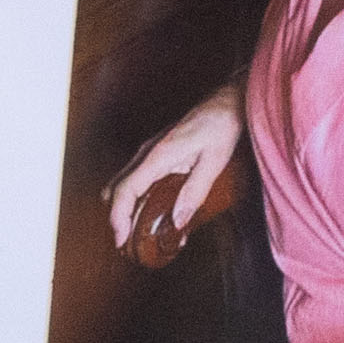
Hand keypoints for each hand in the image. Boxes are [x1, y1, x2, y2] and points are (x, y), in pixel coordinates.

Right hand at [106, 86, 244, 252]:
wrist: (226, 101)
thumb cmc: (221, 125)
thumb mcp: (214, 162)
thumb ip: (195, 192)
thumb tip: (177, 221)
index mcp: (159, 156)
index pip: (126, 190)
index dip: (118, 216)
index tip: (119, 238)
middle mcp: (148, 153)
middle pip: (117, 188)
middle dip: (117, 216)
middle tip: (126, 241)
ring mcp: (150, 152)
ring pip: (123, 183)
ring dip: (124, 207)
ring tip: (137, 231)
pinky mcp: (157, 153)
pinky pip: (136, 178)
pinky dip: (135, 197)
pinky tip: (152, 211)